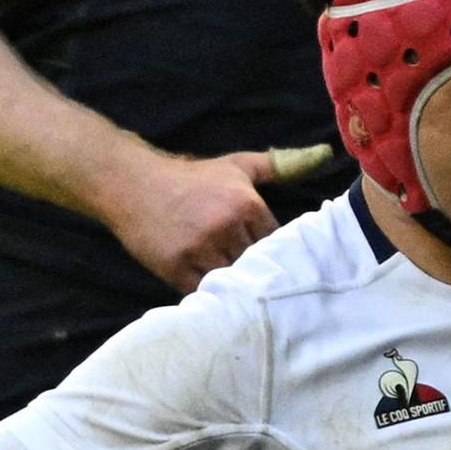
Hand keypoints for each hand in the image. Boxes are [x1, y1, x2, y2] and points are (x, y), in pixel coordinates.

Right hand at [95, 145, 280, 292]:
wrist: (132, 184)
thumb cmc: (188, 178)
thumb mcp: (234, 165)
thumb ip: (272, 166)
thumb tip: (318, 156)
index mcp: (246, 203)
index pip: (275, 241)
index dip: (271, 251)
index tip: (266, 257)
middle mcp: (227, 225)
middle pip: (255, 263)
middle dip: (253, 268)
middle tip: (250, 274)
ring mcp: (201, 248)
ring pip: (233, 279)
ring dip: (233, 284)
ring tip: (233, 286)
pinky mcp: (178, 267)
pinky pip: (205, 290)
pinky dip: (210, 293)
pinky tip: (211, 290)